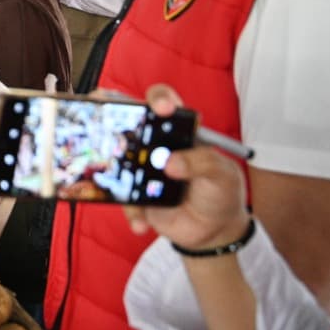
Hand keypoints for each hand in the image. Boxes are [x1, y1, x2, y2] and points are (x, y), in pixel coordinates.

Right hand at [124, 84, 251, 250]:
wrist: (215, 230)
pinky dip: (131, 212)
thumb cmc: (221, 191)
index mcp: (177, 131)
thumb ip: (203, 162)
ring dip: (111, 168)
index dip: (159, 99)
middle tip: (106, 119)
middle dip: (110, 115)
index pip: (163, 103)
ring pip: (115, 160)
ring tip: (121, 184)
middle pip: (126, 122)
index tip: (163, 109)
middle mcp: (153, 145)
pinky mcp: (135, 195)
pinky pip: (123, 199)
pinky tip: (142, 223)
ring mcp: (140, 169)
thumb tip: (169, 163)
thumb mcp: (223, 174)